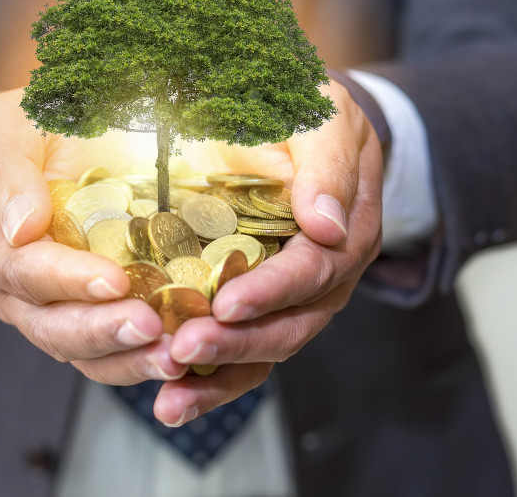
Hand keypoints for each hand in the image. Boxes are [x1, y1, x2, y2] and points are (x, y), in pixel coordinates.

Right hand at [0, 89, 188, 384]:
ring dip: (128, 359)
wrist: (49, 139)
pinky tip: (181, 358)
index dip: (67, 280)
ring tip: (172, 357)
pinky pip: (112, 353)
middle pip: (52, 326)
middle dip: (102, 332)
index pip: (23, 272)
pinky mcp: (92, 317)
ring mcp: (54, 309)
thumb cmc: (30, 127)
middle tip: (150, 328)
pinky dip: (143, 359)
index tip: (114, 280)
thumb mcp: (10, 127)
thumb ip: (8, 173)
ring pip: (83, 353)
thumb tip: (22, 228)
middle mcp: (17, 288)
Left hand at [151, 80, 383, 426]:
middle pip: (290, 326)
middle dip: (237, 344)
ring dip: (218, 379)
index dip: (272, 290)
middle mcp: (327, 279)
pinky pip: (244, 355)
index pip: (313, 272)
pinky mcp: (263, 310)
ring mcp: (295, 300)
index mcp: (346, 233)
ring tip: (170, 399)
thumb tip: (325, 227)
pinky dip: (210, 382)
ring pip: (266, 353)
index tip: (227, 303)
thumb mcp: (325, 118)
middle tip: (184, 350)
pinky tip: (170, 401)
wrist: (307, 129)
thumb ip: (329, 164)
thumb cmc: (310, 114)